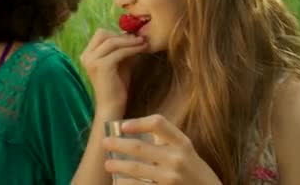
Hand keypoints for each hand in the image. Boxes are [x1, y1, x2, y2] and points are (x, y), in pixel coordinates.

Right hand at [80, 29, 147, 114]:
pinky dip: (132, 49)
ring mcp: (92, 61)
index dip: (117, 33)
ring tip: (144, 42)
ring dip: (130, 41)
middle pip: (104, 34)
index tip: (134, 36)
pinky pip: (119, 52)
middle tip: (140, 38)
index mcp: (87, 55)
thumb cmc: (116, 86)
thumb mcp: (119, 63)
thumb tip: (134, 34)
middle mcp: (86, 56)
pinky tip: (142, 49)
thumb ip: (122, 49)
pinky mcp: (101, 66)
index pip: (101, 34)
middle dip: (123, 35)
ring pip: (113, 41)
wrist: (112, 107)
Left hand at [103, 115, 221, 184]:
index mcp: (182, 143)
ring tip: (108, 165)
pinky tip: (118, 183)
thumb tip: (136, 130)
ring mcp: (170, 178)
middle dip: (117, 144)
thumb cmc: (194, 171)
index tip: (123, 126)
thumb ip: (167, 140)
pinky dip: (126, 184)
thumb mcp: (186, 151)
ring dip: (117, 166)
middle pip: (139, 147)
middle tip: (105, 143)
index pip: (158, 123)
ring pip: (135, 169)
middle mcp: (177, 159)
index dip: (138, 122)